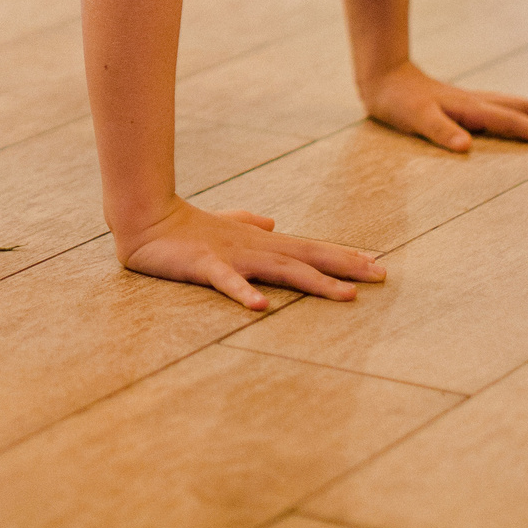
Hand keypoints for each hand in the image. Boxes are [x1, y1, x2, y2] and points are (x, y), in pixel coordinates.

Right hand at [116, 198, 384, 311]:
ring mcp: (232, 256)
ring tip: (345, 295)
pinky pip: (228, 282)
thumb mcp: (225, 225)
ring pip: (281, 270)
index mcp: (260, 241)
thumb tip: (273, 221)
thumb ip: (249, 221)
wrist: (146, 220)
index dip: (343, 256)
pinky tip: (261, 307)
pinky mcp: (206, 265)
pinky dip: (245, 292)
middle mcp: (255, 247)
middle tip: (382, 275)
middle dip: (345, 267)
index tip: (376, 264)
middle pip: (308, 257)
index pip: (309, 248)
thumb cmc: (185, 227)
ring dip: (315, 282)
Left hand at [363, 59, 527, 151]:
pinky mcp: (469, 103)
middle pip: (526, 109)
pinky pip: (509, 107)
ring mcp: (476, 101)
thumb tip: (467, 147)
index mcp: (471, 109)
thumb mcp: (415, 119)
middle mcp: (479, 102)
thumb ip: (440, 131)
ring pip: (520, 105)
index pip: (513, 122)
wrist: (383, 77)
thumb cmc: (397, 102)